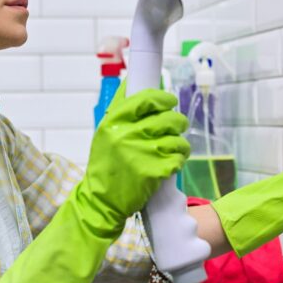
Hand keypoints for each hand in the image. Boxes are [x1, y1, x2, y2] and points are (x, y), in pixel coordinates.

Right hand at [80, 81, 190, 228]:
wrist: (102, 200)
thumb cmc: (105, 165)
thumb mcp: (104, 134)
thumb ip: (119, 110)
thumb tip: (132, 82)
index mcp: (114, 122)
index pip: (146, 99)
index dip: (163, 98)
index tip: (170, 101)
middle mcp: (127, 135)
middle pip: (167, 119)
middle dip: (178, 122)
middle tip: (178, 126)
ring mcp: (142, 154)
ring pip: (177, 140)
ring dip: (180, 144)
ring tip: (175, 148)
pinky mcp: (154, 172)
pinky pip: (178, 159)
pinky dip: (178, 161)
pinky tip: (171, 163)